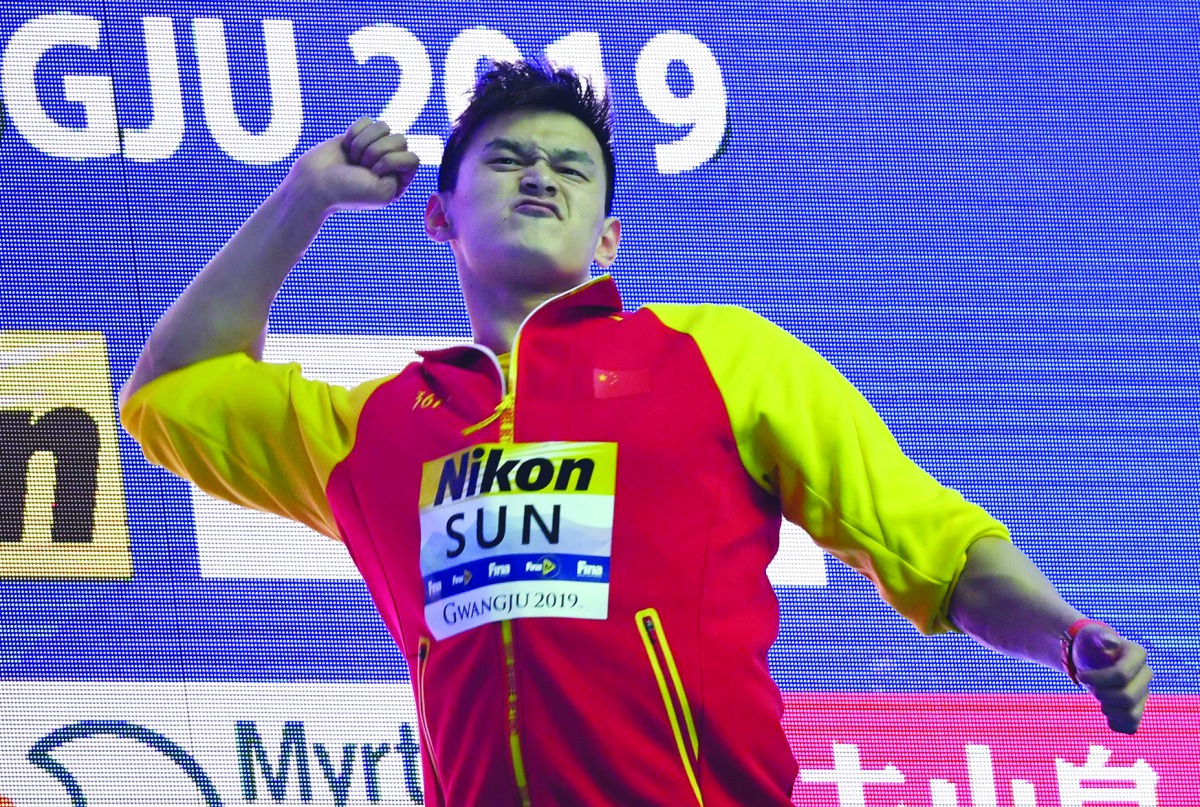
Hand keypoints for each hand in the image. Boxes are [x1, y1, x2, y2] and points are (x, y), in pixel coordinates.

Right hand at [287, 117, 420, 213]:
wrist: (314, 183)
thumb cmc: (348, 192)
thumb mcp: (384, 192)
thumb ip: (403, 171)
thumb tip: (402, 145)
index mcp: (399, 181)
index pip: (413, 158)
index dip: (391, 162)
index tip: (373, 174)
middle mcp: (389, 165)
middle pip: (400, 139)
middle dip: (375, 151)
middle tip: (360, 167)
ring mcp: (374, 149)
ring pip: (383, 126)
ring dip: (363, 142)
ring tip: (352, 158)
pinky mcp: (358, 136)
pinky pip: (367, 120)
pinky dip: (354, 132)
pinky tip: (346, 148)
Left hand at [1072, 624, 1151, 733]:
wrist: (1089, 657)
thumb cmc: (1089, 644)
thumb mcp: (1090, 636)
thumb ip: (1100, 637)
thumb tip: (1111, 642)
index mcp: (1138, 655)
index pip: (1121, 675)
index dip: (1097, 679)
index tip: (1080, 676)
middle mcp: (1146, 675)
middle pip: (1127, 697)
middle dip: (1101, 694)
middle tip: (1091, 687)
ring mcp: (1143, 693)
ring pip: (1131, 716)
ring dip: (1107, 710)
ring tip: (1099, 698)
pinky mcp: (1136, 708)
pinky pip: (1131, 727)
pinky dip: (1115, 723)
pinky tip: (1105, 709)